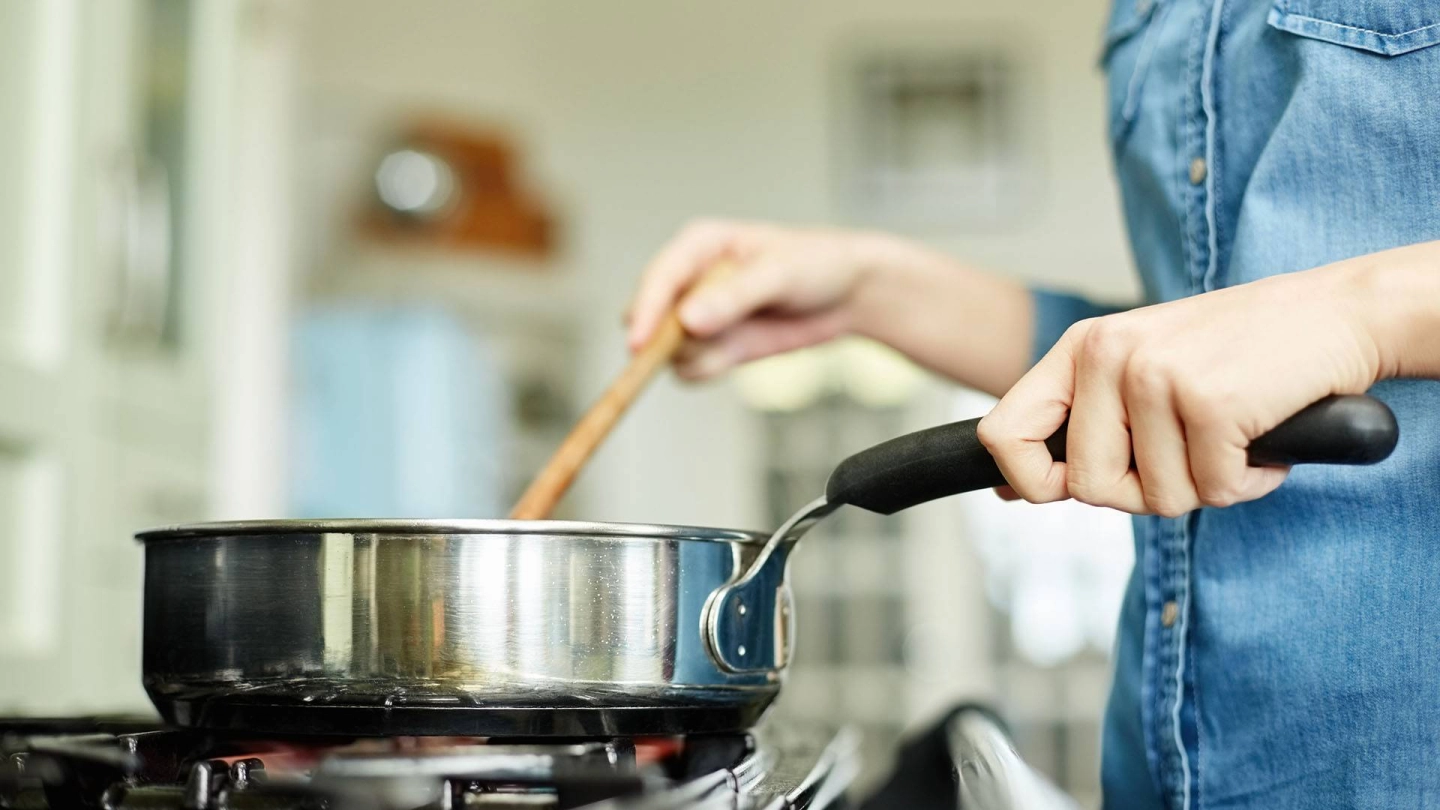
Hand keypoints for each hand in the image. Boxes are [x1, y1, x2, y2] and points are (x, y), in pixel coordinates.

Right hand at [626, 219, 884, 379]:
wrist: (850, 293)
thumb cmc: (817, 264)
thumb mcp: (779, 274)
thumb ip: (733, 297)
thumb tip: (688, 321)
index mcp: (698, 246)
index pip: (658, 279)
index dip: (646, 311)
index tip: (639, 344)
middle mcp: (690, 281)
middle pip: (650, 319)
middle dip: (668, 340)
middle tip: (707, 344)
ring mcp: (699, 316)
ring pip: (669, 350)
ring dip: (697, 355)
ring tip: (741, 340)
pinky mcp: (714, 345)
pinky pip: (691, 369)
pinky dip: (710, 369)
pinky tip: (742, 353)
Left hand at [976, 264, 1386, 515]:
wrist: (1337, 312)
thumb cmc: (1238, 351)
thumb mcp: (1139, 370)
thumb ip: (1077, 424)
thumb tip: (1007, 491)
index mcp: (1082, 348)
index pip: (1003, 434)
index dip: (1028, 482)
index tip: (1065, 490)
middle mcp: (1108, 355)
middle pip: (1087, 487)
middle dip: (1144, 491)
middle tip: (1189, 452)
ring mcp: (1156, 376)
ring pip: (1157, 498)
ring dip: (1206, 485)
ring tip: (1231, 434)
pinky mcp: (1209, 402)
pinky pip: (1214, 492)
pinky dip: (1248, 481)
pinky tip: (1261, 438)